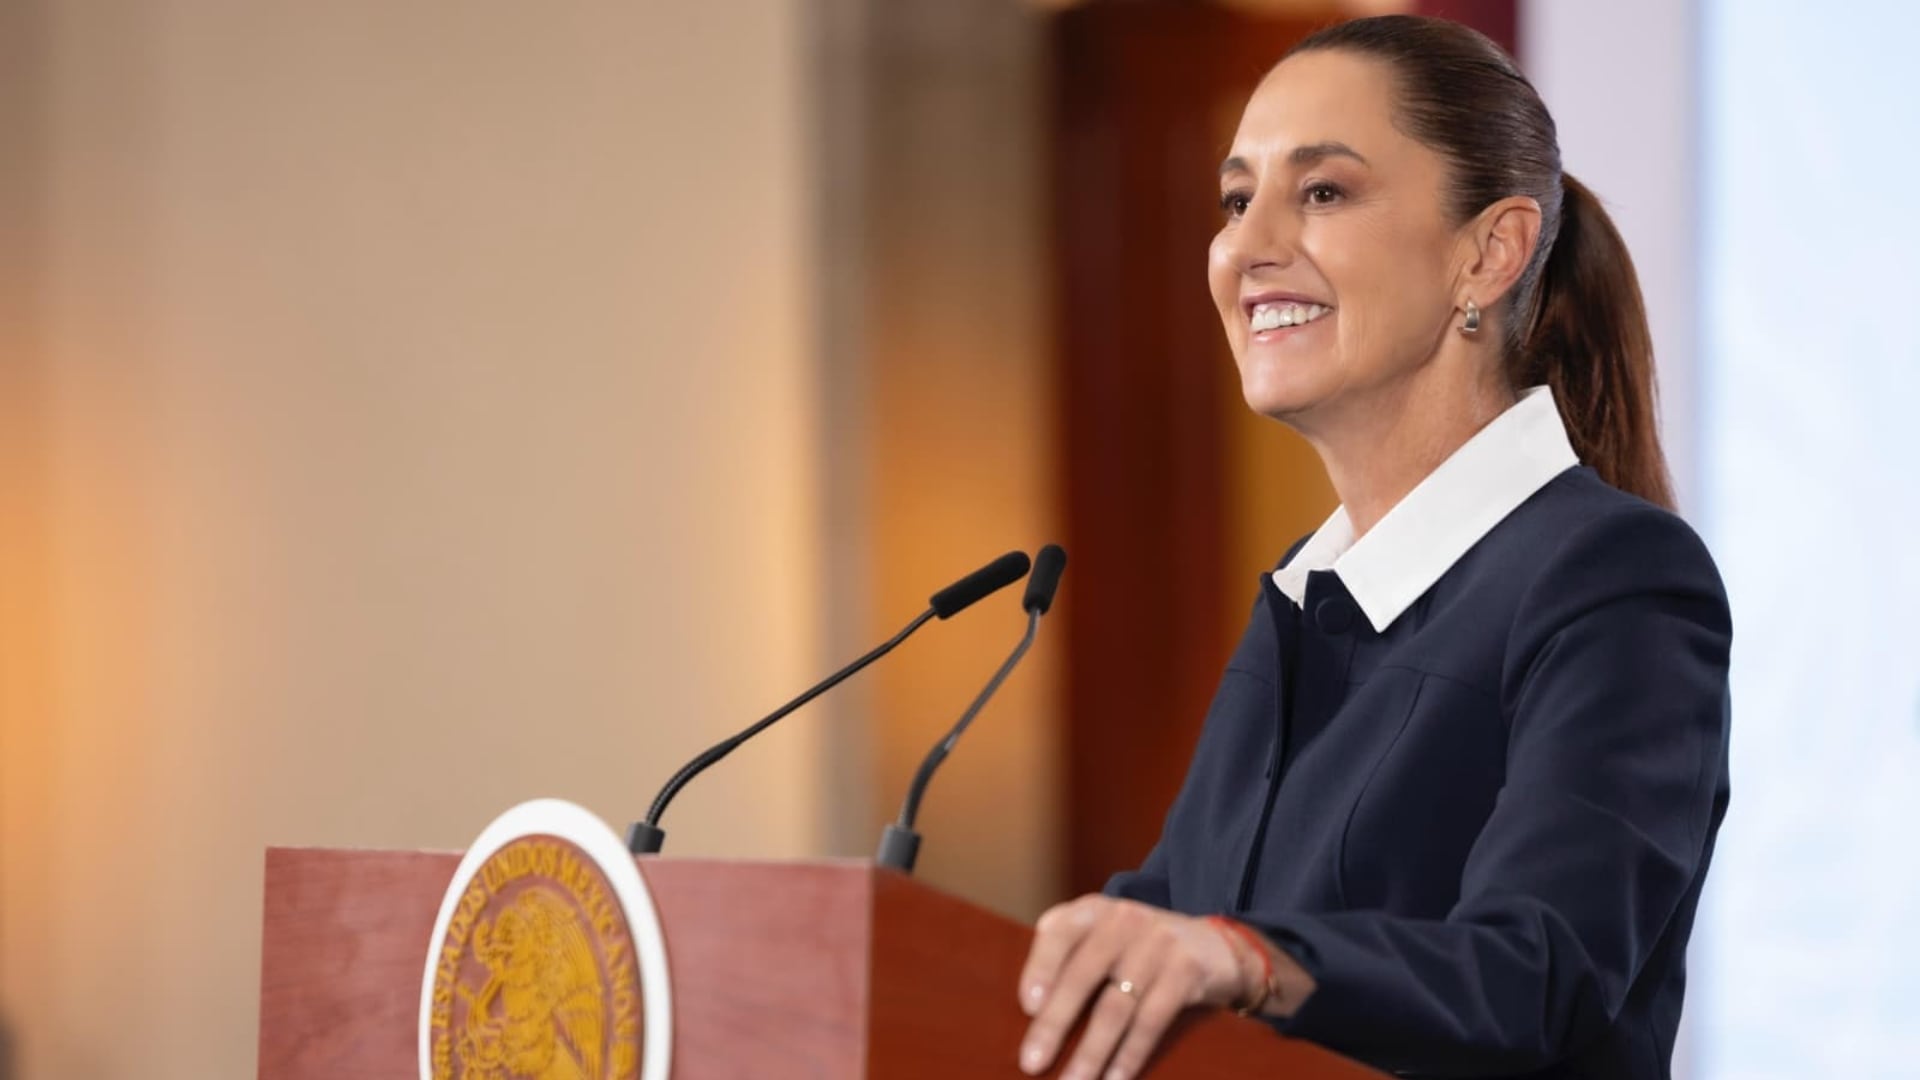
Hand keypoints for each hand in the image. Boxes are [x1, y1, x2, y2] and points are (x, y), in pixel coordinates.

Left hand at [1015, 895, 1252, 1079]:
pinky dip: (1130, 1054)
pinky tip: (1114, 1078)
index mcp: (1094, 910)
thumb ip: (1067, 956)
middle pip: (1083, 975)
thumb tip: (1028, 1012)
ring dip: (1091, 1051)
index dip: (1040, 967)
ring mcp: (1158, 943)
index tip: (1026, 1007)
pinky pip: (1152, 1020)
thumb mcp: (1103, 936)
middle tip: (1032, 1062)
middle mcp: (1124, 920)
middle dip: (1055, 1024)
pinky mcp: (1186, 971)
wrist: (1214, 946)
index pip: (1059, 931)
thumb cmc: (1139, 949)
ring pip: (1116, 1006)